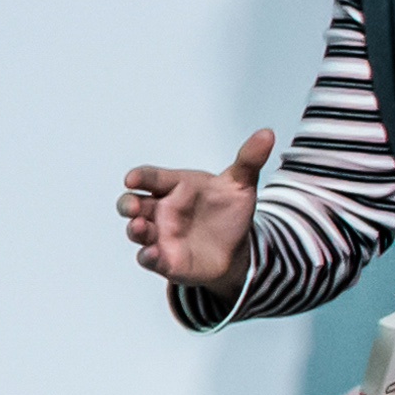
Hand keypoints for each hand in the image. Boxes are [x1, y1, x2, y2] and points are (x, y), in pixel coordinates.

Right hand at [123, 130, 273, 289]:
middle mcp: (161, 210)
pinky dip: (147, 256)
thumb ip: (249, 160)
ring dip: (135, 229)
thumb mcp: (241, 185)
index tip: (132, 178)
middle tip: (133, 205)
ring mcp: (160, 235)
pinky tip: (152, 254)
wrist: (236, 248)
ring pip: (137, 230)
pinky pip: (149, 258)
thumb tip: (267, 134)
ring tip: (140, 227)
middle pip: (132, 203)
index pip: (151, 177)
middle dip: (127, 203)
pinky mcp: (165, 260)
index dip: (139, 176)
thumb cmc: (229, 211)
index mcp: (175, 186)